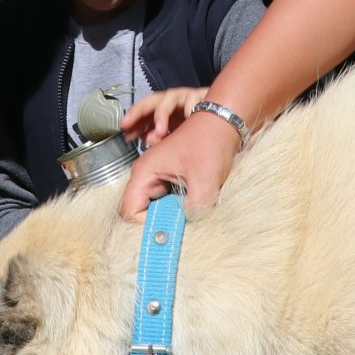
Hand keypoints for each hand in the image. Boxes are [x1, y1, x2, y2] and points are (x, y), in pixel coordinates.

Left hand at [120, 88, 209, 142]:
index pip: (144, 110)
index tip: (123, 128)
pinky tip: (187, 120)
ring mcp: (188, 96)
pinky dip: (189, 110)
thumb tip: (144, 139)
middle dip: (138, 111)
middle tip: (129, 124)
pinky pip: (193, 100)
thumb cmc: (200, 127)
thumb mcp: (176, 135)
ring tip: (159, 132)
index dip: (133, 118)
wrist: (228, 117)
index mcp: (166, 110)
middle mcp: (174, 100)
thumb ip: (160, 137)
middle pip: (152, 100)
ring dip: (162, 114)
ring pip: (169, 98)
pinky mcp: (203, 95)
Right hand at [120, 106, 238, 220]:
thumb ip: (194, 209)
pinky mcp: (170, 180)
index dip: (146, 225)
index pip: (129, 211)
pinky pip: (167, 202)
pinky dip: (178, 209)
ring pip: (155, 209)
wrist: (224, 123)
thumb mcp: (205, 180)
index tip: (168, 231)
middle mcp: (146, 176)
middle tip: (181, 228)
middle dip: (158, 223)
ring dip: (171, 216)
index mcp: (145, 172)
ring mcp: (158, 177)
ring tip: (189, 216)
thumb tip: (186, 230)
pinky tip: (193, 207)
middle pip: (140, 212)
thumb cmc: (211, 142)